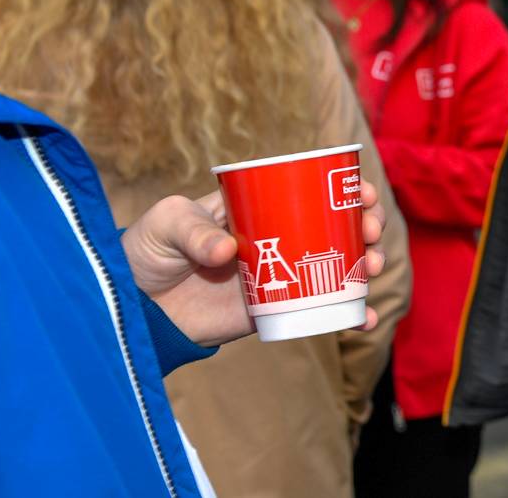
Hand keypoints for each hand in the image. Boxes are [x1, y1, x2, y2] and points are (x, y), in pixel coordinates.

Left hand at [124, 181, 389, 346]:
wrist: (134, 305)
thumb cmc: (147, 250)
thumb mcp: (166, 224)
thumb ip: (193, 232)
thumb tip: (229, 250)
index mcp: (256, 208)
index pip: (308, 191)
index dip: (342, 190)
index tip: (363, 193)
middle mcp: (275, 239)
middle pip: (333, 228)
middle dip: (365, 227)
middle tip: (372, 232)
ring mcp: (278, 275)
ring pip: (335, 267)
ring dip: (365, 265)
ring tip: (373, 266)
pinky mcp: (273, 310)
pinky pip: (318, 311)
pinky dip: (346, 316)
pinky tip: (365, 318)